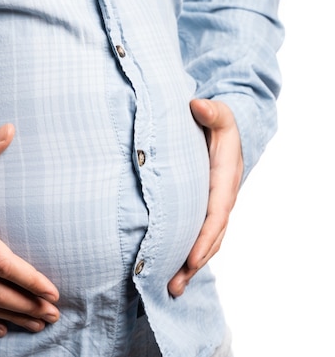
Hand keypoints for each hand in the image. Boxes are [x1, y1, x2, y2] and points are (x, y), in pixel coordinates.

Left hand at [168, 99, 242, 296]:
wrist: (223, 132)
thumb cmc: (218, 124)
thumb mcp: (219, 114)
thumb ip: (211, 112)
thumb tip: (197, 105)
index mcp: (224, 180)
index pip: (215, 214)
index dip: (203, 237)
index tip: (189, 258)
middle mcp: (220, 199)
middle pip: (211, 237)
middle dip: (194, 262)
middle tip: (174, 284)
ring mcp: (211, 208)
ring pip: (205, 243)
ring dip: (190, 267)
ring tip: (171, 289)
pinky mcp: (200, 211)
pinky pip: (197, 237)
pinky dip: (186, 256)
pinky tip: (170, 272)